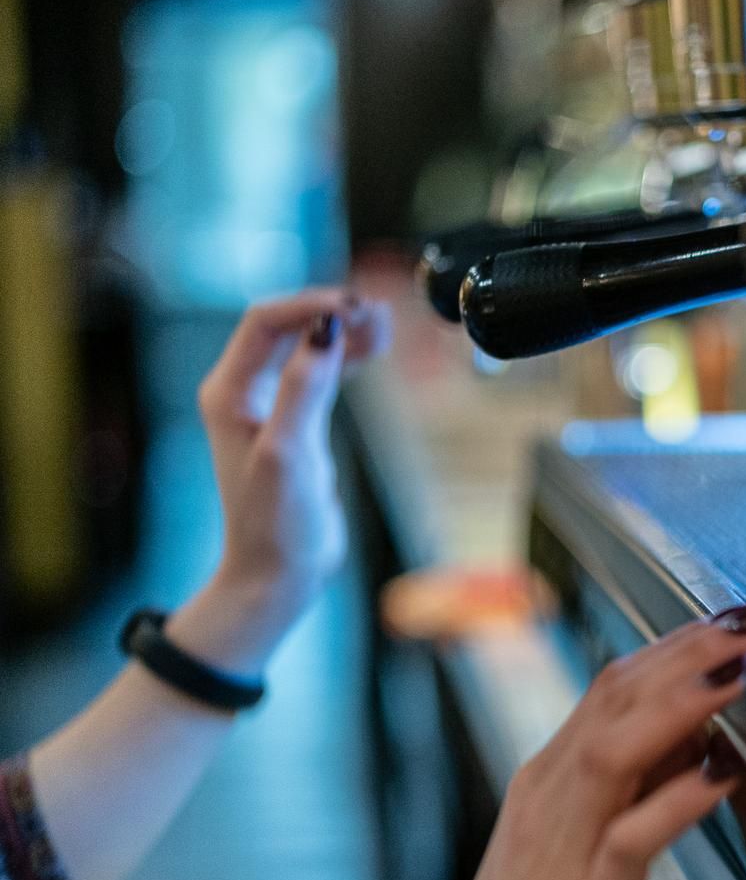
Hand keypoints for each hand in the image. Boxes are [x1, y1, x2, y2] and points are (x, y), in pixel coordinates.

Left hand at [167, 289, 390, 675]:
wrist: (279, 574)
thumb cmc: (276, 524)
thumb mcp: (290, 453)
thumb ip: (305, 388)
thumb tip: (325, 331)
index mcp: (228, 393)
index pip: (264, 323)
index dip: (309, 306)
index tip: (354, 306)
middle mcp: (243, 393)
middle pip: (286, 328)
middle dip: (329, 312)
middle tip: (375, 310)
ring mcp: (270, 408)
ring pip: (308, 348)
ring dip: (344, 332)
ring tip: (383, 323)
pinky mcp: (296, 425)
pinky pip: (322, 375)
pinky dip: (348, 358)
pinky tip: (375, 348)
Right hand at [365, 605, 745, 879]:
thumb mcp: (582, 840)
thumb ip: (634, 785)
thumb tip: (695, 735)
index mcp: (551, 781)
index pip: (612, 686)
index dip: (673, 646)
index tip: (725, 618)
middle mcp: (551, 799)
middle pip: (615, 698)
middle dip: (685, 651)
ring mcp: (563, 847)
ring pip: (615, 750)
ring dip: (680, 703)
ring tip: (734, 669)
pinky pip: (629, 838)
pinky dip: (675, 801)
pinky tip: (718, 777)